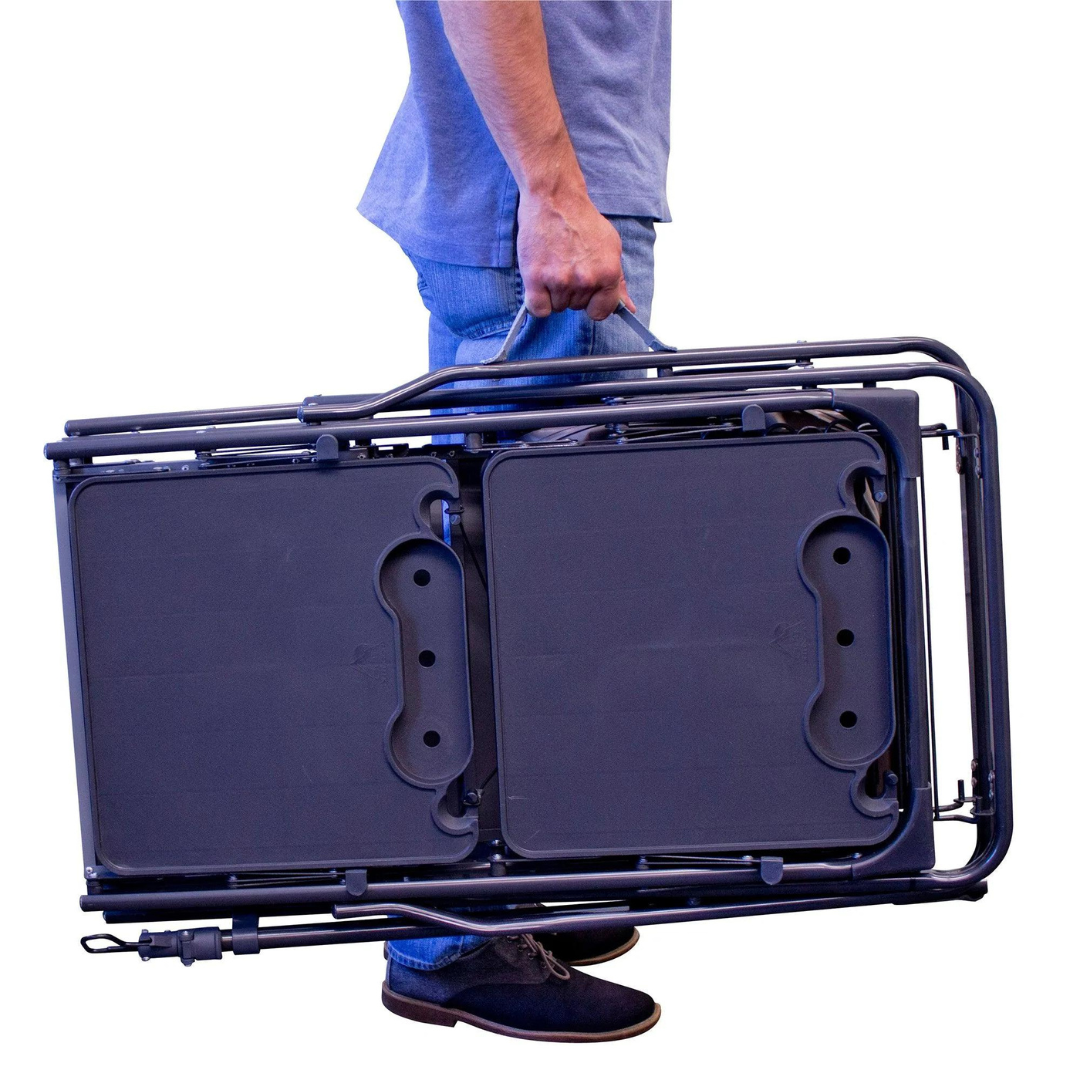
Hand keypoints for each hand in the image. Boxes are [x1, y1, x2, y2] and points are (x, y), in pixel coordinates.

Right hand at [516, 189, 635, 320]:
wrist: (554, 198)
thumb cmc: (581, 220)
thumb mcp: (610, 247)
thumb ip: (619, 282)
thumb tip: (628, 308)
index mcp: (608, 273)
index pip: (602, 312)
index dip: (593, 304)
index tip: (587, 294)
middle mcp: (586, 280)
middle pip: (577, 307)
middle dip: (572, 292)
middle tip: (567, 266)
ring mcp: (560, 280)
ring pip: (558, 307)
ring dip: (554, 293)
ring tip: (553, 266)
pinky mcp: (536, 279)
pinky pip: (538, 309)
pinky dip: (537, 301)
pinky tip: (540, 283)